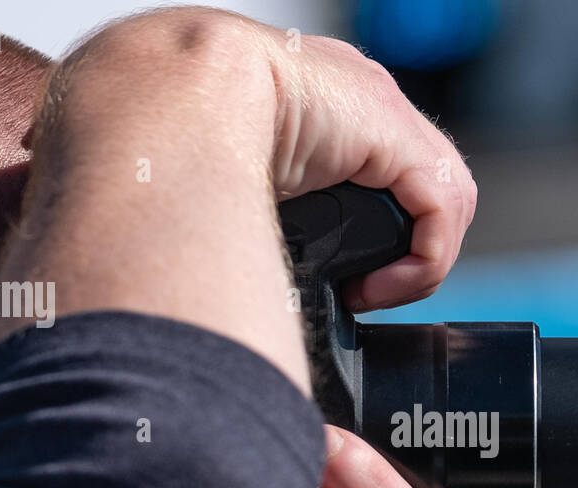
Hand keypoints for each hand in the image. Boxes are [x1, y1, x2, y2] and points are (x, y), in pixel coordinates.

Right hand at [0, 7, 475, 391]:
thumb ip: (216, 227)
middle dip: (384, 252)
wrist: (145, 102)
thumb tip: (215, 297)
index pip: (345, 173)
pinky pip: (441, 205)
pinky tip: (374, 287)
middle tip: (351, 294)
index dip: (348, 239)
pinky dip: (421, 260)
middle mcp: (333, 100)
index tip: (325, 287)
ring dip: (403, 266)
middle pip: (396, 190)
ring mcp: (366, 108)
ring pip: (428, 201)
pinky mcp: (392, 129)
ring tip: (362, 295)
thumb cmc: (136, 149)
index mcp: (283, 108)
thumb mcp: (179, 192)